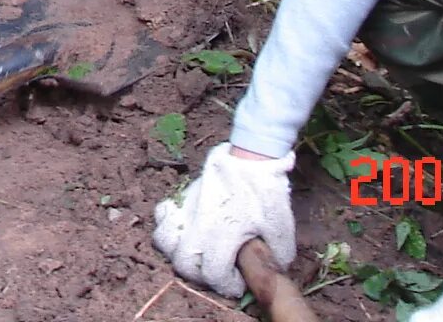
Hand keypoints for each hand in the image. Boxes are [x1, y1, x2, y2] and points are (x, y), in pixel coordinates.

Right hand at [150, 142, 295, 298]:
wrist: (251, 157)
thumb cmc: (264, 191)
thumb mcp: (280, 226)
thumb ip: (277, 254)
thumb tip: (274, 268)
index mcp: (221, 238)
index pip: (213, 275)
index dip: (227, 286)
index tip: (239, 283)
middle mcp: (197, 227)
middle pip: (184, 265)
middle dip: (201, 275)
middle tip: (218, 271)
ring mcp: (185, 209)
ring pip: (164, 241)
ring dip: (178, 252)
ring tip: (196, 253)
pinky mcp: (182, 195)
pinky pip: (162, 214)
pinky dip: (168, 224)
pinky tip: (183, 228)